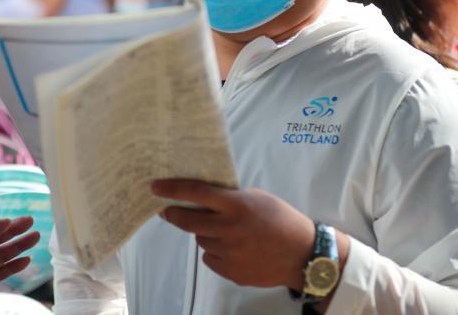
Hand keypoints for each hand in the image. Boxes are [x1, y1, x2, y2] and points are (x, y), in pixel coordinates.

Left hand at [152, 179, 324, 289]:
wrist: (302, 254)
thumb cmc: (281, 219)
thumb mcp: (257, 198)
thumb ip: (230, 198)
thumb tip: (203, 199)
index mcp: (236, 205)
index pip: (196, 193)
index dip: (173, 189)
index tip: (155, 187)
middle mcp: (229, 228)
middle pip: (188, 221)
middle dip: (173, 214)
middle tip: (167, 211)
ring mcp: (229, 252)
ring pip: (200, 239)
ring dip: (204, 233)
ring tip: (225, 231)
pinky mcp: (231, 271)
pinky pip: (210, 258)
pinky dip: (215, 251)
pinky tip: (233, 248)